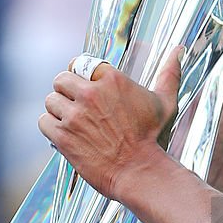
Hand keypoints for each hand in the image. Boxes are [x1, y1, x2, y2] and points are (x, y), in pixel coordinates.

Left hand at [38, 46, 182, 199]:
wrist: (140, 171)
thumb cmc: (154, 138)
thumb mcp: (165, 102)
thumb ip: (169, 73)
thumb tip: (178, 50)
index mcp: (113, 80)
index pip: (81, 62)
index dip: (80, 74)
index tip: (83, 84)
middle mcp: (91, 94)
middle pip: (61, 79)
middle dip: (66, 91)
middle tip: (75, 104)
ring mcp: (75, 115)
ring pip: (51, 100)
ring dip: (58, 110)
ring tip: (71, 121)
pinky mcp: (63, 136)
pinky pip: (44, 121)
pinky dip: (51, 127)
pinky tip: (64, 133)